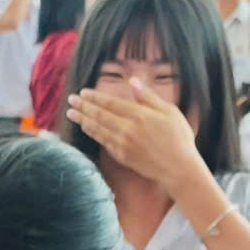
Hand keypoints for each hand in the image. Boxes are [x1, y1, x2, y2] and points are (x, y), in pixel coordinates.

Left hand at [66, 77, 208, 198]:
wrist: (179, 169)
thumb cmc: (179, 138)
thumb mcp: (169, 111)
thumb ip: (148, 97)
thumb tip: (133, 81)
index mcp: (139, 115)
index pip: (110, 103)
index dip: (95, 97)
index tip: (83, 93)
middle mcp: (127, 129)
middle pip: (99, 115)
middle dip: (83, 107)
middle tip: (70, 100)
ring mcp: (123, 144)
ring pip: (98, 129)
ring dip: (83, 120)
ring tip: (71, 113)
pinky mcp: (122, 157)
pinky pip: (103, 142)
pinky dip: (93, 133)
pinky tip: (87, 128)